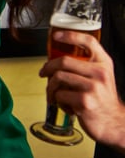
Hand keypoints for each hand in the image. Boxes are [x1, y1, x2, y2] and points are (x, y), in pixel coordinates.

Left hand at [39, 30, 124, 147]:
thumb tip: (54, 59)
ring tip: (53, 94)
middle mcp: (100, 73)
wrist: (112, 122)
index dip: (70, 35)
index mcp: (103, 63)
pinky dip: (57, 100)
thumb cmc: (100, 99)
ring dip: (50, 87)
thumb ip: (83, 66)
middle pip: (64, 61)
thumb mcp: (98, 77)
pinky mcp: (85, 101)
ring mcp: (94, 87)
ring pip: (58, 78)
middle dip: (48, 67)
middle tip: (43, 73)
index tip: (56, 36)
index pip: (89, 42)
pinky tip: (65, 105)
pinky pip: (60, 94)